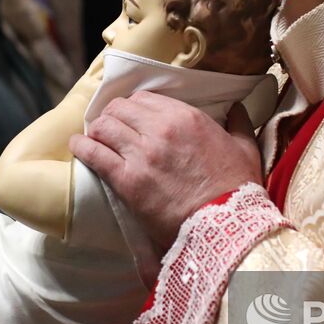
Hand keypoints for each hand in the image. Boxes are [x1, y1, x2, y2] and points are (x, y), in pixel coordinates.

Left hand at [71, 94, 261, 254]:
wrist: (225, 224)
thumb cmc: (237, 188)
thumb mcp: (246, 148)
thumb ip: (240, 123)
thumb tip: (237, 108)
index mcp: (187, 117)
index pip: (145, 98)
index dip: (134, 106)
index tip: (131, 116)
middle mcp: (161, 129)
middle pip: (120, 109)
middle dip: (113, 115)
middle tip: (111, 127)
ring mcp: (141, 154)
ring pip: (104, 126)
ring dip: (97, 130)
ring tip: (94, 137)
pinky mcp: (127, 180)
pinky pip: (94, 153)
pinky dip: (82, 147)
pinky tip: (77, 146)